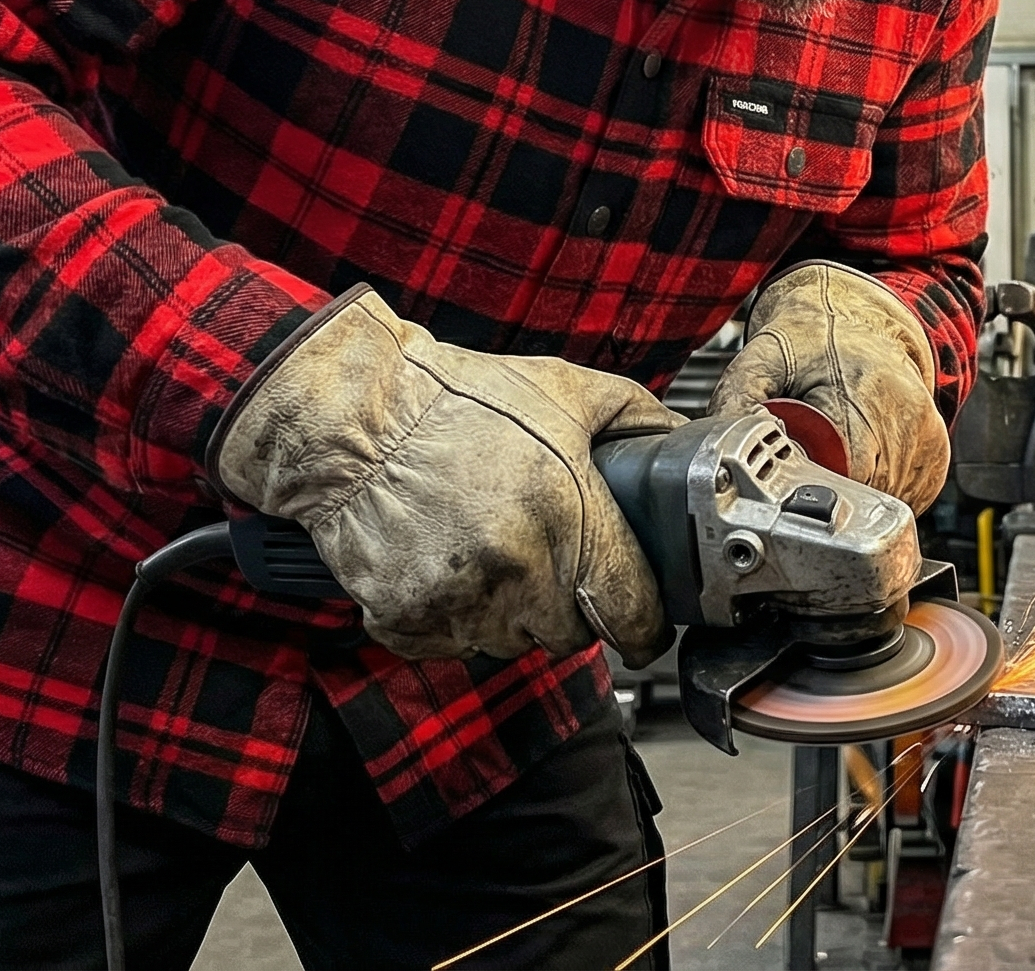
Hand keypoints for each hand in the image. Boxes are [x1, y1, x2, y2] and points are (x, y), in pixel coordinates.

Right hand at [206, 288, 681, 665]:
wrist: (353, 416)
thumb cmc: (456, 400)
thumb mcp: (566, 389)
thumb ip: (637, 417)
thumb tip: (681, 438)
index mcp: (569, 516)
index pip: (631, 614)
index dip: (646, 626)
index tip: (645, 625)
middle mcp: (517, 568)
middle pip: (572, 636)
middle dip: (572, 608)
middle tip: (553, 562)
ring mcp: (458, 600)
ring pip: (513, 645)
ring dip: (516, 616)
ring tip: (496, 556)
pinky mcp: (407, 619)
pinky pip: (454, 645)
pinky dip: (459, 619)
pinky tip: (451, 568)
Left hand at [709, 262, 947, 511]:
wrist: (868, 318)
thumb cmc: (818, 335)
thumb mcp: (765, 355)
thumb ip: (736, 397)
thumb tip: (716, 449)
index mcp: (862, 394)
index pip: (841, 473)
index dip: (809, 484)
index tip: (790, 474)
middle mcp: (904, 419)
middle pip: (862, 493)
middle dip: (827, 488)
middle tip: (807, 462)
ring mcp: (926, 443)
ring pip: (883, 501)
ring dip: (854, 491)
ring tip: (836, 454)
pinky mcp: (937, 459)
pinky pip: (904, 497)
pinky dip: (877, 489)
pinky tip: (862, 459)